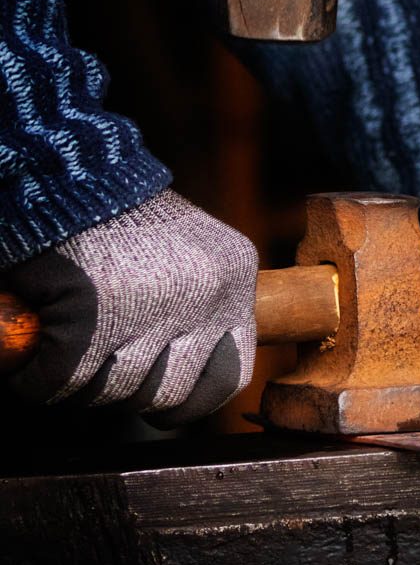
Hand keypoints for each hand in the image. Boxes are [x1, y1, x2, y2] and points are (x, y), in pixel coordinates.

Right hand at [4, 190, 257, 427]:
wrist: (65, 167)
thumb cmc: (118, 212)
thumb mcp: (185, 251)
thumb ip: (196, 305)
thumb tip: (183, 375)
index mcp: (235, 277)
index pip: (229, 377)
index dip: (188, 396)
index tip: (160, 395)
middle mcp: (204, 295)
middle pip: (167, 393)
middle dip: (126, 388)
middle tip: (99, 356)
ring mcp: (151, 308)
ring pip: (115, 393)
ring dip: (82, 379)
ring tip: (68, 336)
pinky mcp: (91, 318)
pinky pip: (61, 381)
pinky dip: (39, 374)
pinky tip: (39, 342)